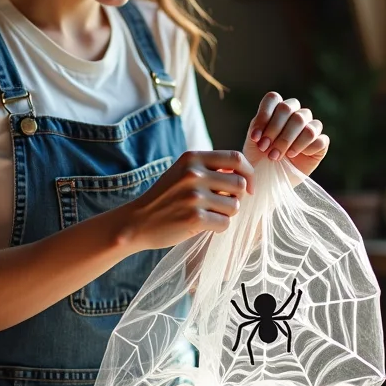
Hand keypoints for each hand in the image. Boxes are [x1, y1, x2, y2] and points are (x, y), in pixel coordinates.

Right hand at [118, 150, 254, 250]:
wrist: (136, 222)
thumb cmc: (164, 198)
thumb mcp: (182, 172)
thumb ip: (209, 168)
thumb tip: (245, 175)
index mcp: (192, 158)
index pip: (236, 159)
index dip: (248, 173)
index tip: (249, 187)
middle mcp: (194, 174)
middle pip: (239, 184)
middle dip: (236, 197)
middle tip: (221, 205)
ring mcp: (194, 196)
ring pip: (234, 206)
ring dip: (226, 213)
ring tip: (208, 214)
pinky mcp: (195, 218)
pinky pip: (225, 223)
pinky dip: (218, 227)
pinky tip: (202, 226)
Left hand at [243, 92, 329, 176]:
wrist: (269, 179)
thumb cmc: (259, 159)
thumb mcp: (252, 143)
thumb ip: (257, 127)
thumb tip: (264, 121)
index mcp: (277, 109)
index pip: (273, 98)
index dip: (264, 115)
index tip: (255, 137)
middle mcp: (295, 114)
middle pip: (288, 108)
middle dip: (274, 129)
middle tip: (265, 148)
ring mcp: (310, 127)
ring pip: (303, 122)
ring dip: (287, 140)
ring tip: (276, 155)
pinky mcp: (321, 143)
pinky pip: (318, 139)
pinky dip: (304, 148)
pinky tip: (292, 156)